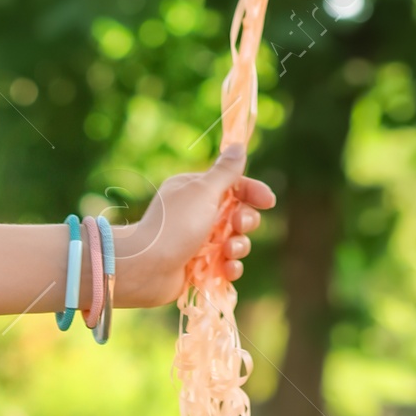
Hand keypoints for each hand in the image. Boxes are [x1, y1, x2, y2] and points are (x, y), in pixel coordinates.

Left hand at [112, 146, 274, 306]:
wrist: (146, 268)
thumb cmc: (175, 225)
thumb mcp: (203, 192)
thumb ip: (225, 172)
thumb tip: (238, 145)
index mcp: (195, 190)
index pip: (232, 185)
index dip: (252, 192)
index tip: (268, 201)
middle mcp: (197, 213)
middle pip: (237, 214)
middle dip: (244, 221)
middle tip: (238, 225)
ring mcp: (198, 241)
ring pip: (234, 241)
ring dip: (238, 246)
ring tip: (228, 251)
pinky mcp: (198, 266)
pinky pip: (225, 265)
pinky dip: (230, 267)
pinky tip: (227, 269)